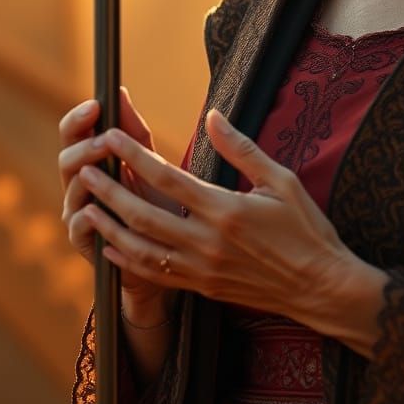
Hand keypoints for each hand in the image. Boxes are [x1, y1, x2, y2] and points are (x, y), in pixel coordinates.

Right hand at [58, 88, 179, 306]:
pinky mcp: (84, 242)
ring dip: (88, 175)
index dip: (79, 118)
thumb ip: (133, 132)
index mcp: (90, 161)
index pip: (73, 134)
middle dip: (86, 146)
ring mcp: (77, 213)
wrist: (162, 251)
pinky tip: (96, 208)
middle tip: (107, 139)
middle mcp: (77, 185)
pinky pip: (79, 227)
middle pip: (67, 159)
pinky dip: (87, 215)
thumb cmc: (153, 202)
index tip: (96, 104)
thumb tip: (120, 92)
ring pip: (73, 189)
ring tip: (105, 166)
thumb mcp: (147, 163)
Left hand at [75, 109, 383, 341]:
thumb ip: (242, 148)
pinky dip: (128, 260)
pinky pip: (155, 274)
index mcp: (226, 210)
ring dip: (109, 227)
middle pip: (143, 214)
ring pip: (141, 249)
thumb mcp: (281, 179)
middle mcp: (207, 242)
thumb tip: (212, 116)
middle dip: (109, 191)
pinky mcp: (202, 287)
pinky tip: (111, 247)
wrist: (320, 287)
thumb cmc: (306, 228)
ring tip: (85, 208)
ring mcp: (202, 269)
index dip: (134, 156)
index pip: (168, 179)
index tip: (112, 137)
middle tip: (84, 169)